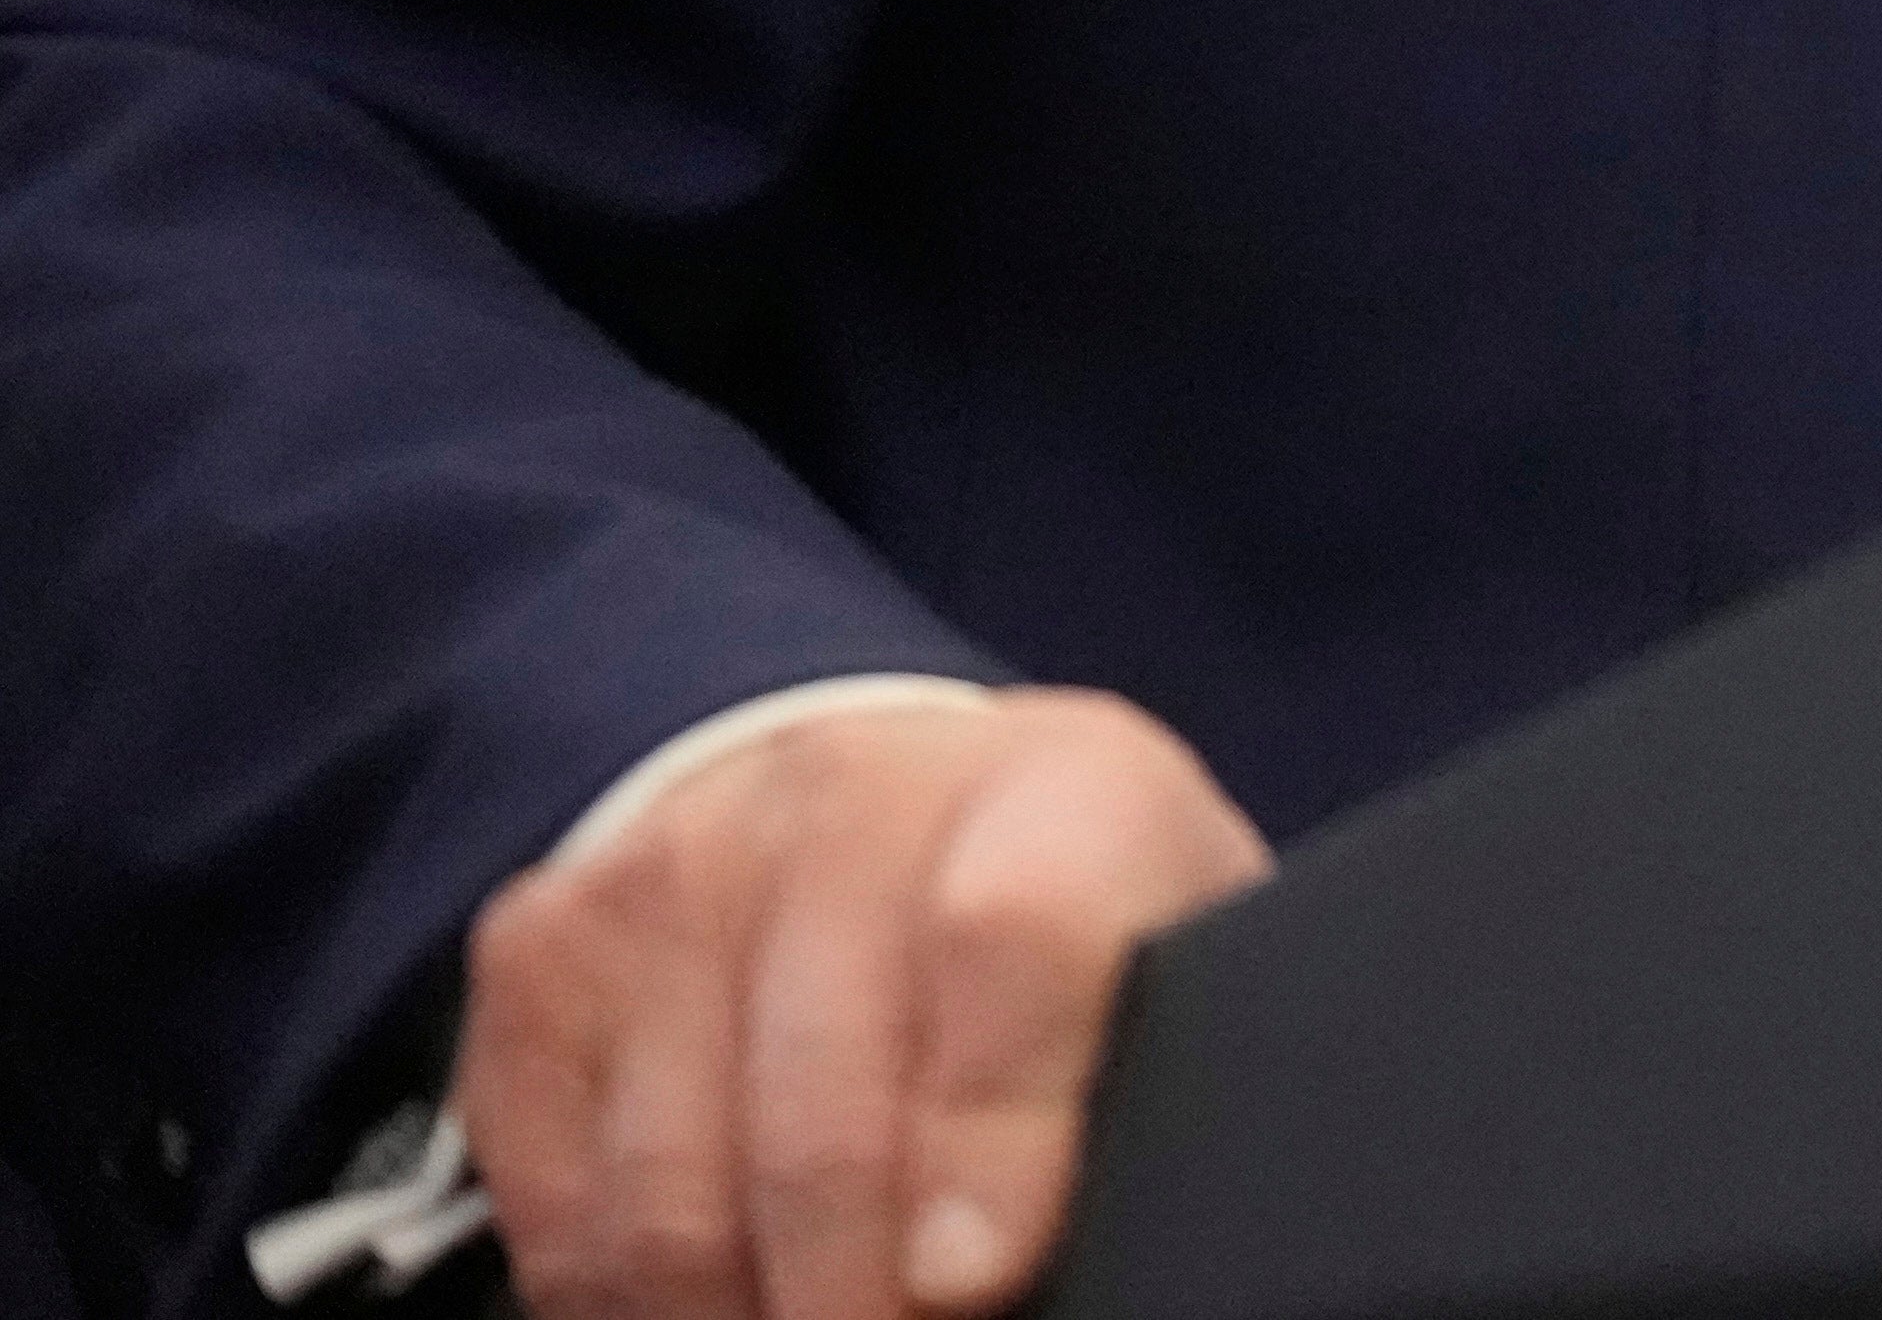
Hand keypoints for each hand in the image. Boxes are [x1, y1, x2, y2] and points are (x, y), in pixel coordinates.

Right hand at [466, 689, 1265, 1319]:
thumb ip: (1140, 1059)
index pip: (1012, 941)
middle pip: (817, 1108)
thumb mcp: (1170, 949)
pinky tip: (714, 1304)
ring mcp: (678, 864)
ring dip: (738, 1313)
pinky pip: (559, 1201)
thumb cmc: (1061, 908)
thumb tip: (1031, 1244)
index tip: (972, 1276)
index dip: (988, 1136)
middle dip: (853, 1293)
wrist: (890, 796)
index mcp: (1058, 784)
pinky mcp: (542, 951)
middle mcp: (850, 793)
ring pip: (672, 1188)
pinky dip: (625, 1299)